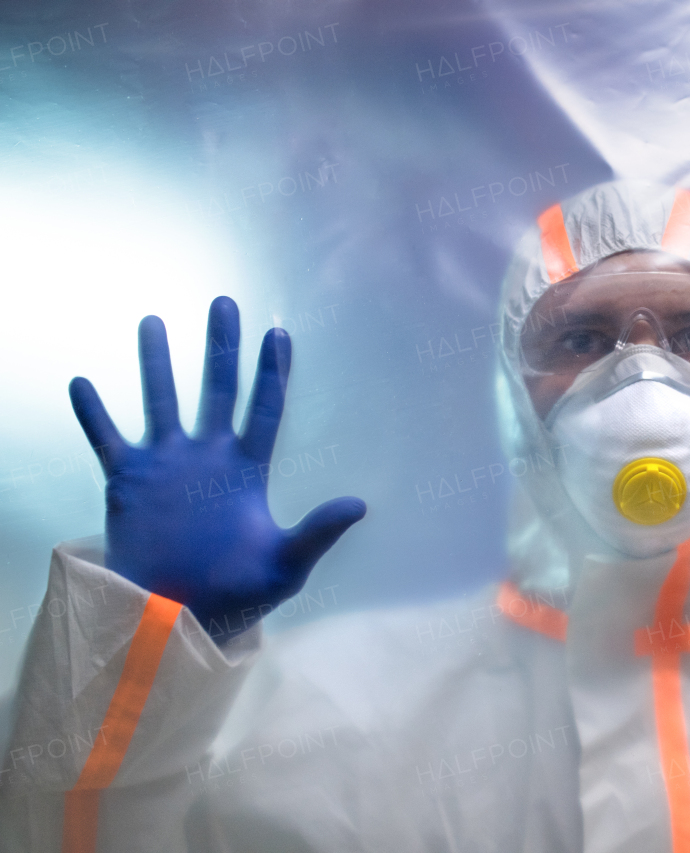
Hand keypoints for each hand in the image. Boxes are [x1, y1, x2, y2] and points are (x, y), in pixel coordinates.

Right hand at [70, 297, 365, 640]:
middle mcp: (207, 458)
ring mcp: (166, 466)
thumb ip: (318, 531)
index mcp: (247, 470)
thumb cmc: (239, 595)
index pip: (264, 408)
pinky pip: (106, 439)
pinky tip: (81, 382)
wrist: (180, 619)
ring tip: (153, 321)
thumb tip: (361, 504)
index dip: (272, 372)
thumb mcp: (286, 564)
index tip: (279, 332)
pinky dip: (93, 414)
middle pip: (216, 389)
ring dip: (156, 363)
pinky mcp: (127, 484)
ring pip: (161, 401)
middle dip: (220, 347)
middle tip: (224, 303)